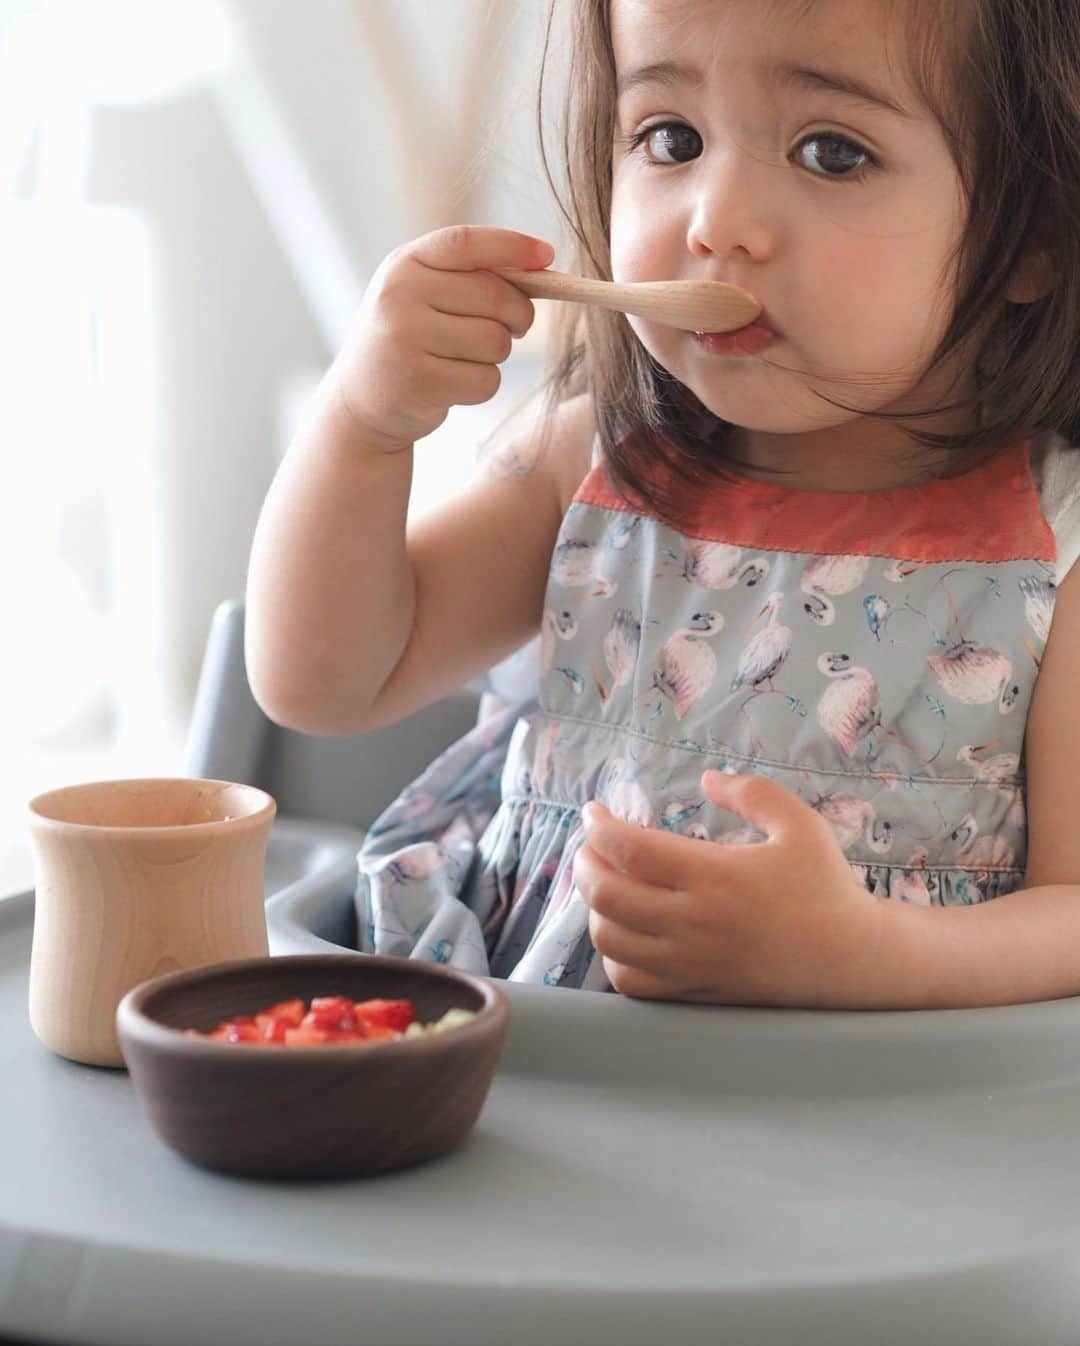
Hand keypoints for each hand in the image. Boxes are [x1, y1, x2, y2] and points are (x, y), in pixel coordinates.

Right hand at [328, 225, 552, 452]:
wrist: (361, 401)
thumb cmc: (409, 340)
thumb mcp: (423, 295)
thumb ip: (470, 277)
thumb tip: (543, 266)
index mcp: (403, 265)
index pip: (465, 243)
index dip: (512, 247)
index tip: (547, 256)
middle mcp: (400, 296)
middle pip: (495, 296)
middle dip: (518, 315)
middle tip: (514, 328)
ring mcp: (407, 339)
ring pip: (496, 342)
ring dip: (495, 355)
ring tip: (465, 359)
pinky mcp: (420, 382)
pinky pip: (486, 380)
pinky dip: (483, 385)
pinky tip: (455, 385)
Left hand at [573, 770, 886, 1006]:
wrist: (851, 960)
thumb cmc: (825, 887)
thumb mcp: (801, 824)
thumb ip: (753, 791)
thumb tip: (707, 778)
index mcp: (714, 876)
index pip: (630, 848)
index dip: (599, 826)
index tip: (593, 812)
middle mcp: (694, 922)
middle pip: (607, 893)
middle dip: (585, 863)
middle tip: (590, 846)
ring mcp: (690, 963)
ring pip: (610, 939)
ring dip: (595, 907)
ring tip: (605, 884)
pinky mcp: (694, 992)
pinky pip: (630, 981)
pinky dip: (613, 955)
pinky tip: (625, 932)